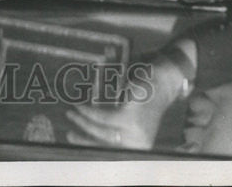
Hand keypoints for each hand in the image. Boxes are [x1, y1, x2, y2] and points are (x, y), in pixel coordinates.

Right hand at [64, 57, 184, 149]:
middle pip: (104, 143)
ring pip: (102, 131)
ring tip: (71, 113)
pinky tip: (81, 106)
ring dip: (83, 122)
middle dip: (83, 137)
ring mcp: (136, 132)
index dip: (90, 146)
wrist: (164, 81)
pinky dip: (90, 112)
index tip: (74, 142)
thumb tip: (87, 128)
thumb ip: (114, 124)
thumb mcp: (131, 117)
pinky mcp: (131, 118)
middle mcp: (139, 143)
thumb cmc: (146, 99)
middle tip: (68, 132)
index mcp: (140, 145)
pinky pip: (104, 118)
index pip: (110, 150)